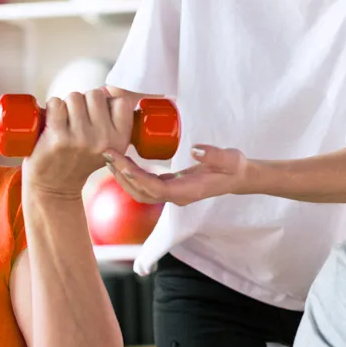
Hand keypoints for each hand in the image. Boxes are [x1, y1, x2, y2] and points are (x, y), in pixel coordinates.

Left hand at [23, 89, 133, 195]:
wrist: (55, 187)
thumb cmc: (79, 159)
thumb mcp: (106, 144)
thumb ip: (113, 118)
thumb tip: (107, 89)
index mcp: (120, 141)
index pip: (120, 102)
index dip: (106, 103)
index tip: (96, 117)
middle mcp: (104, 141)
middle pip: (95, 94)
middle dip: (84, 102)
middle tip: (77, 121)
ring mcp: (81, 139)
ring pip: (74, 97)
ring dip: (66, 105)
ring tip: (65, 124)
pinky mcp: (58, 138)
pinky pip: (56, 104)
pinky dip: (51, 108)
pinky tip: (52, 123)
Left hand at [105, 144, 248, 205]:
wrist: (237, 177)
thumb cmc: (233, 167)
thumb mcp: (230, 159)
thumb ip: (214, 155)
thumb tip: (195, 150)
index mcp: (187, 192)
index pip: (155, 188)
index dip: (135, 176)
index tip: (121, 160)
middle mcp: (176, 196)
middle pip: (141, 192)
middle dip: (121, 175)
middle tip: (107, 154)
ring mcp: (171, 193)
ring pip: (140, 191)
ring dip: (122, 176)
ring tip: (109, 156)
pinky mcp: (169, 186)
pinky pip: (145, 184)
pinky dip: (131, 174)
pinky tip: (123, 159)